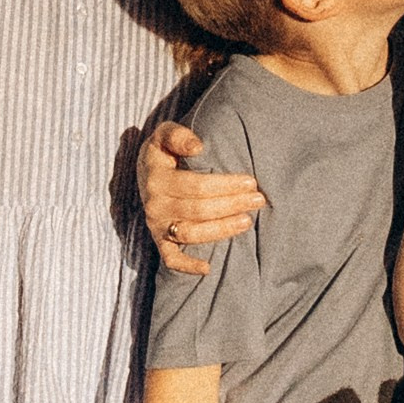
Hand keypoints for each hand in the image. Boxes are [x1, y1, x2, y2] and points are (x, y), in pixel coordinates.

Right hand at [139, 117, 263, 278]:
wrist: (145, 172)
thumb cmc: (164, 151)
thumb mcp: (165, 134)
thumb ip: (178, 135)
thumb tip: (198, 146)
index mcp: (157, 178)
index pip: (196, 185)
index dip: (226, 185)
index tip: (251, 182)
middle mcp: (155, 204)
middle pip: (199, 209)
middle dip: (232, 205)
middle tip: (258, 200)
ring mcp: (157, 225)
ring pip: (191, 233)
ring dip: (221, 229)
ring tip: (247, 221)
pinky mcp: (160, 240)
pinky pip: (171, 258)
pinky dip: (187, 266)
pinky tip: (208, 268)